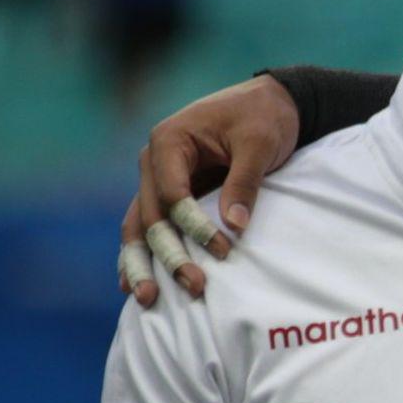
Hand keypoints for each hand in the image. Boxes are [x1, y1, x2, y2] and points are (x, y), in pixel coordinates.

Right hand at [117, 74, 304, 306]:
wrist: (269, 103)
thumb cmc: (264, 118)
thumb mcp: (260, 143)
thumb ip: (244, 182)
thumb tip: (234, 226)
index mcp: (169, 140)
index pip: (172, 193)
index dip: (194, 225)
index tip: (223, 250)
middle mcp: (153, 161)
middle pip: (151, 216)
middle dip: (168, 254)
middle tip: (194, 286)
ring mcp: (156, 180)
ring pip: (139, 226)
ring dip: (142, 263)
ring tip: (147, 299)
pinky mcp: (167, 194)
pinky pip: (149, 227)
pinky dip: (142, 254)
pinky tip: (133, 285)